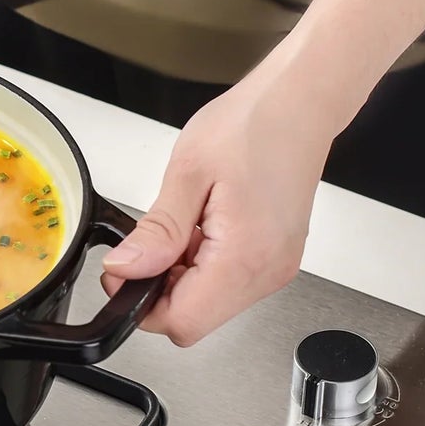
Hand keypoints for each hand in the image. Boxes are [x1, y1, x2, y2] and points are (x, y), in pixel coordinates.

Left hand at [99, 69, 334, 345]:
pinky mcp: (277, 258)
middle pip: (195, 319)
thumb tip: (124, 269)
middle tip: (149, 241)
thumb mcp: (187, 174)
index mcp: (245, 256)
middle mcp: (268, 272)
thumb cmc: (253, 125)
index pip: (182, 322)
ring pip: (209, 304)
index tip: (124, 272)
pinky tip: (201, 227)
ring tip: (183, 224)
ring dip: (181, 277)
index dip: (140, 304)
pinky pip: (228, 283)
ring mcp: (277, 268)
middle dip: (159, 290)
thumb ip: (156, 232)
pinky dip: (202, 266)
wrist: (300, 103)